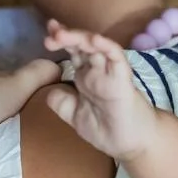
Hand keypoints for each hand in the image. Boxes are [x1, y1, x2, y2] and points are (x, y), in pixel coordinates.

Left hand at [42, 22, 159, 161]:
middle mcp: (97, 70)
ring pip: (97, 46)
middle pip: (82, 44)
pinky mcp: (122, 78)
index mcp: (85, 76)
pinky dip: (106, 46)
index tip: (47, 35)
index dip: (60, 41)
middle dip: (65, 35)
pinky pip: (116, 57)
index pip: (73, 51)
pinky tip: (94, 39)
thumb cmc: (106, 129)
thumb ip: (61, 102)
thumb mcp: (74, 116)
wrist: (131, 146)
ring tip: (61, 35)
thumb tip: (48, 89)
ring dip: (80, 37)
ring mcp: (109, 72)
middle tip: (51, 32)